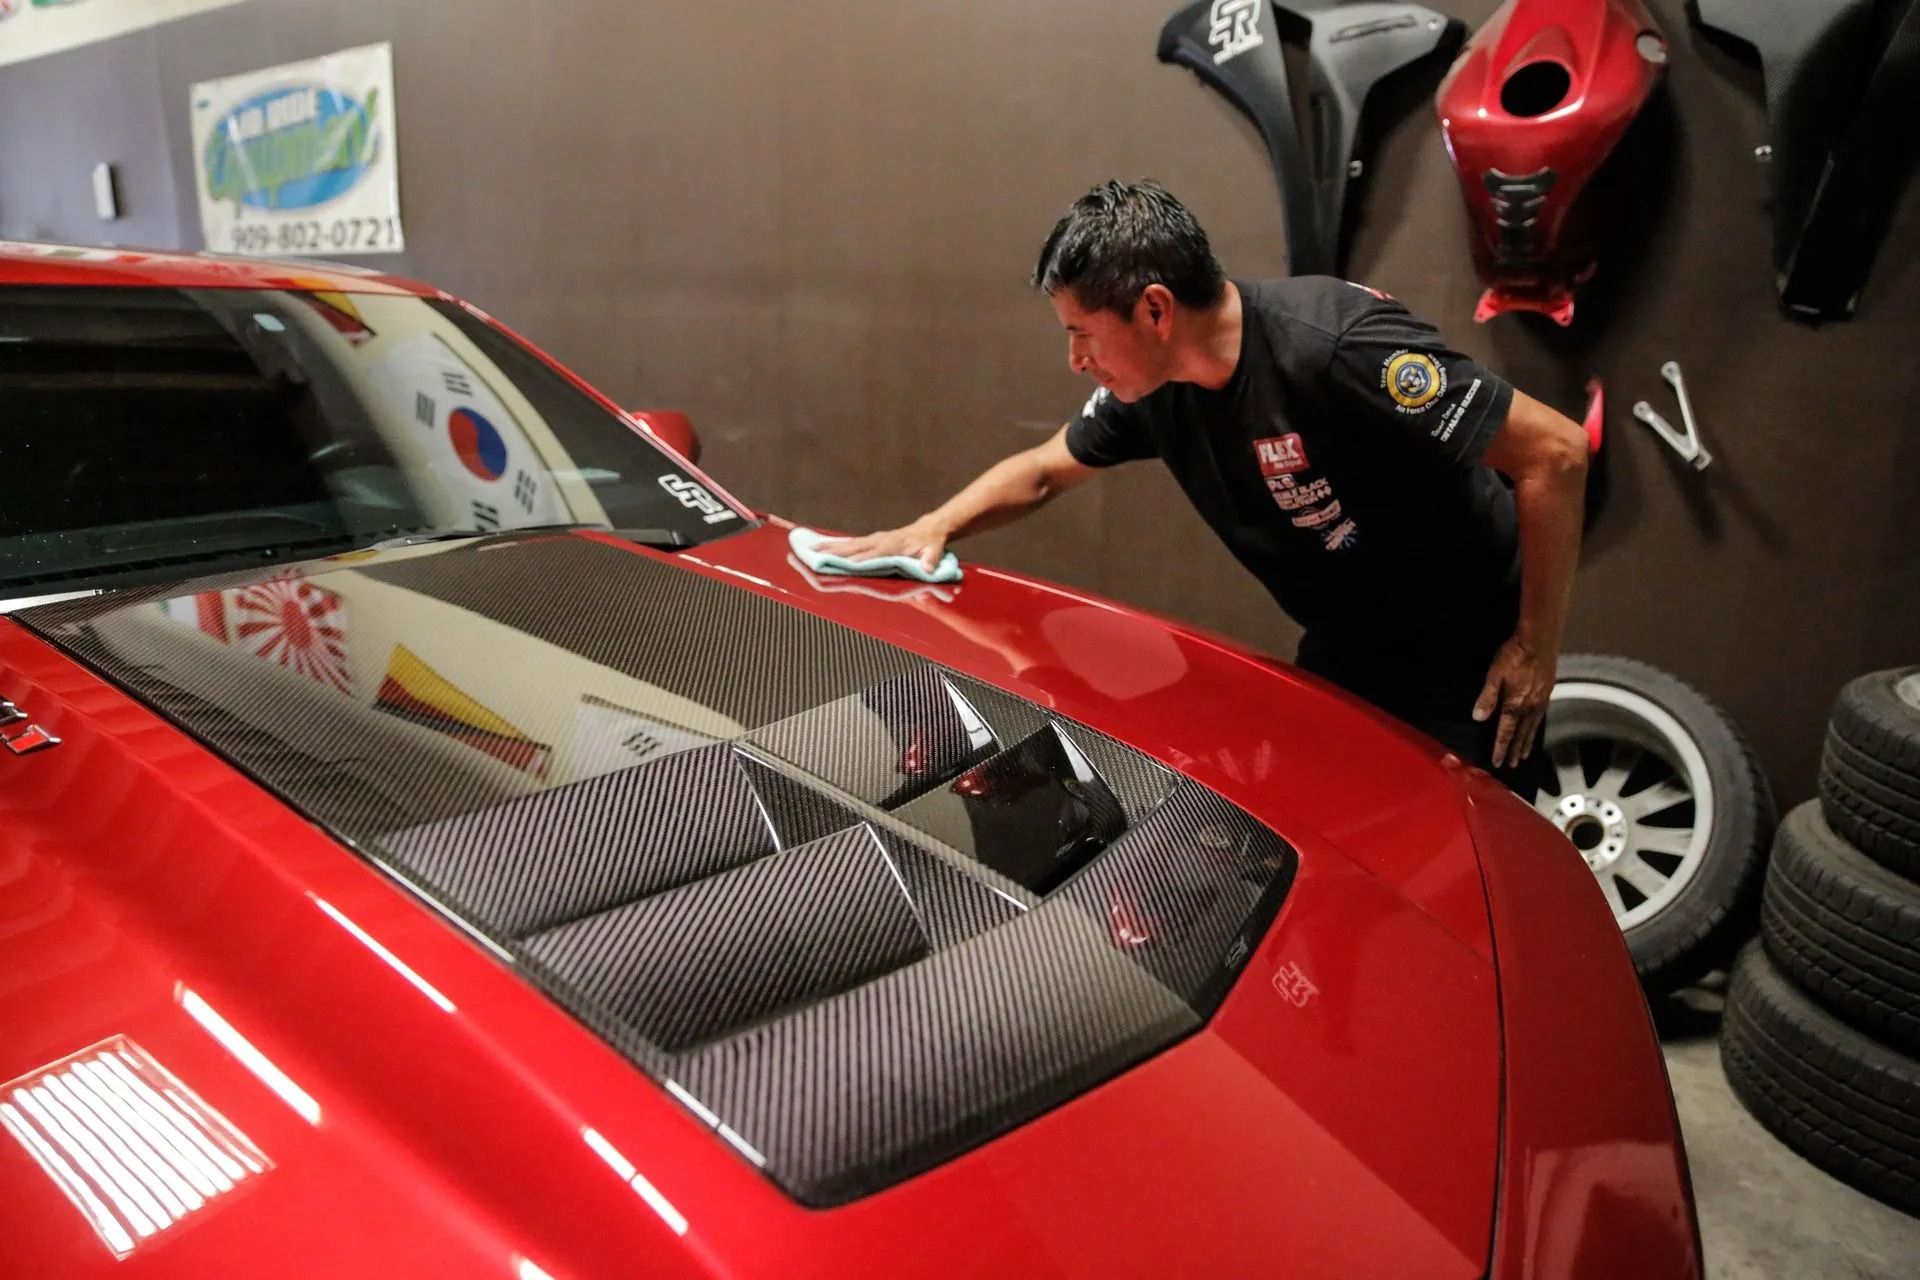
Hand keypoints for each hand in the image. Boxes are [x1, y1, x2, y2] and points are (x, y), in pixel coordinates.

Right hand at [814, 517, 950, 573]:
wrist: (931, 528)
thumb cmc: (932, 543)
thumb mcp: (935, 551)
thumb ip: (931, 560)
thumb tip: (928, 567)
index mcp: (891, 545)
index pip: (869, 554)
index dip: (854, 560)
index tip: (837, 564)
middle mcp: (879, 540)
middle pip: (852, 547)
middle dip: (832, 550)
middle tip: (811, 552)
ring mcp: (875, 539)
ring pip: (848, 543)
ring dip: (829, 546)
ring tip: (809, 547)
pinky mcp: (873, 540)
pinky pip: (852, 543)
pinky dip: (837, 544)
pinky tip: (825, 546)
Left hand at [1473, 634, 1555, 768]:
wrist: (1539, 640)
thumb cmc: (1513, 655)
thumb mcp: (1494, 674)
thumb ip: (1487, 697)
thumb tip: (1478, 717)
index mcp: (1515, 704)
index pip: (1506, 732)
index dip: (1501, 748)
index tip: (1498, 762)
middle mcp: (1530, 706)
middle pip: (1521, 734)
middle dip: (1516, 750)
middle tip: (1513, 765)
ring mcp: (1541, 699)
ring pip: (1533, 727)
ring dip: (1528, 742)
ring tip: (1525, 755)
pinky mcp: (1548, 691)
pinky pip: (1541, 716)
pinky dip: (1537, 728)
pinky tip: (1535, 729)